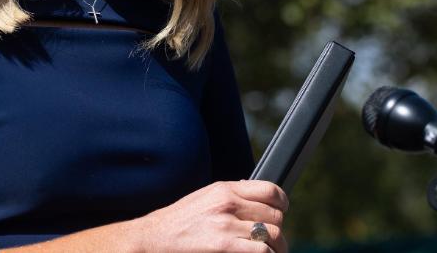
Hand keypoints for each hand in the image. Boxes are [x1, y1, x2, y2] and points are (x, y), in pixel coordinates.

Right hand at [131, 180, 288, 252]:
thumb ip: (230, 196)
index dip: (282, 203)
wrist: (154, 237)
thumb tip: (256, 198)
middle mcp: (228, 203)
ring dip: (277, 247)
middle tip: (273, 240)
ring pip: (273, 235)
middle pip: (275, 215)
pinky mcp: (225, 245)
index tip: (281, 212)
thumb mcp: (205, 198)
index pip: (270, 190)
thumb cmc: (179, 221)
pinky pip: (262, 251)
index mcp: (225, 189)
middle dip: (277, 229)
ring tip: (272, 252)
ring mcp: (227, 225)